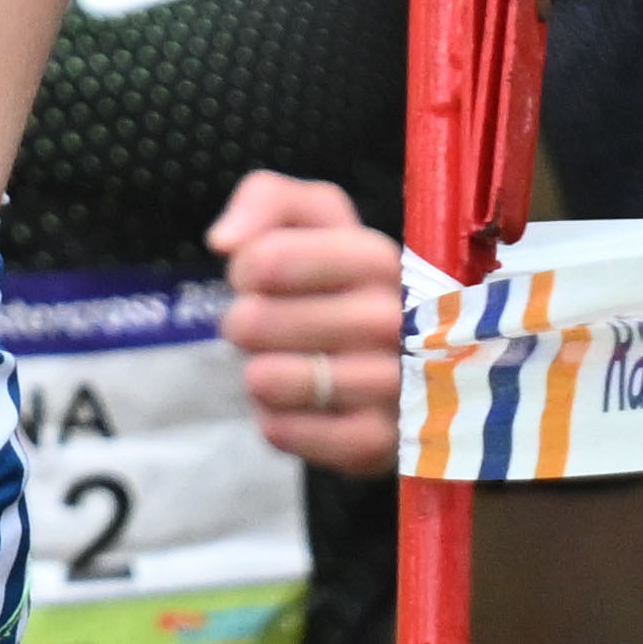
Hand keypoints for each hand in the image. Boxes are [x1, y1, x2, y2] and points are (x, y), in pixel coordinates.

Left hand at [210, 167, 405, 473]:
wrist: (416, 361)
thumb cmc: (346, 280)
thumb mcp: (318, 219)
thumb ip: (269, 199)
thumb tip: (226, 240)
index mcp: (382, 259)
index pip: (268, 259)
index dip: (245, 269)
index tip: (262, 277)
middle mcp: (400, 322)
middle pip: (257, 322)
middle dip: (243, 323)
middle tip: (266, 327)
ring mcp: (398, 386)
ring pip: (270, 380)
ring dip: (258, 373)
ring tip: (283, 364)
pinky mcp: (385, 444)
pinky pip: (287, 432)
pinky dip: (275, 420)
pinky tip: (295, 404)